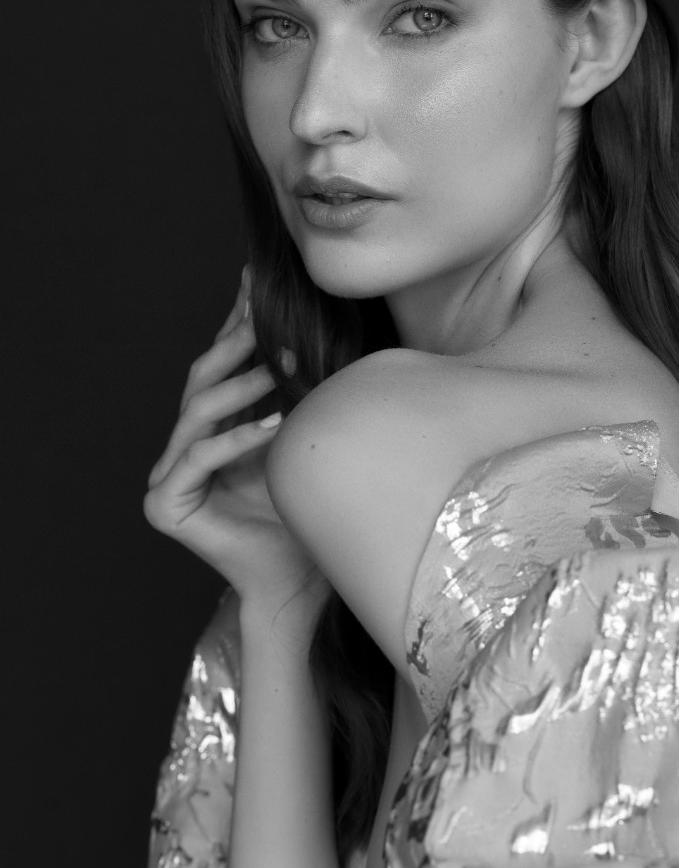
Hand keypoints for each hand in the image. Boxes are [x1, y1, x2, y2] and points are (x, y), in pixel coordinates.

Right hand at [144, 270, 328, 619]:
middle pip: (202, 379)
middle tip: (267, 314)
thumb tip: (325, 329)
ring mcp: (166, 476)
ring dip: (244, 386)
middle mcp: (181, 446)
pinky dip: (238, 440)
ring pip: (198, 413)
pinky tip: (275, 425)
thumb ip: (299, 392)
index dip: (236, 324)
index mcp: (210, 428)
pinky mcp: (163, 505)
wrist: (298, 583)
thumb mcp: (305, 439)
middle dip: (236, 343)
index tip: (257, 284)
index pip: (220, 365)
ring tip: (282, 366)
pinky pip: (200, 459)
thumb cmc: (306, 513)